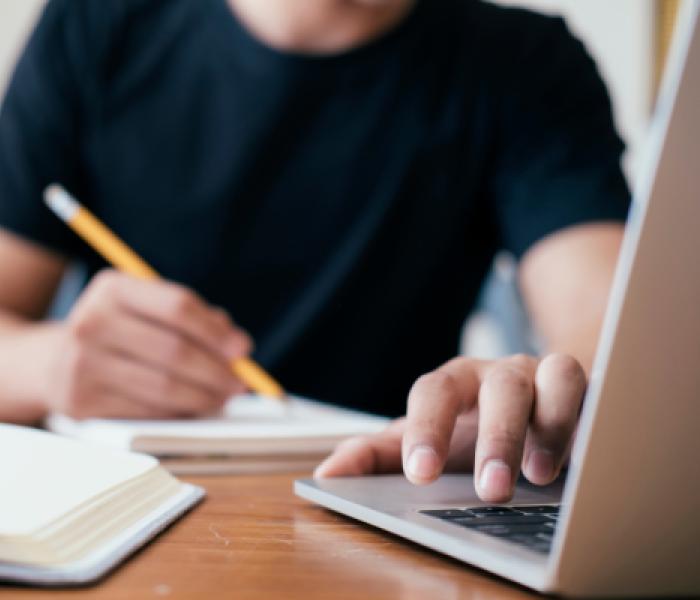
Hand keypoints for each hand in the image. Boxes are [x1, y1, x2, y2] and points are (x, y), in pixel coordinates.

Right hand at [41, 269, 250, 418]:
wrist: (52, 362)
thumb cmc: (120, 332)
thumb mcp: (147, 310)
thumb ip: (194, 319)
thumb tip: (236, 346)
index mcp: (113, 289)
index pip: (177, 307)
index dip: (216, 331)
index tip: (243, 349)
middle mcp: (92, 322)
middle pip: (174, 350)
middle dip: (217, 370)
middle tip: (241, 382)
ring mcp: (81, 364)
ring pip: (164, 386)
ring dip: (205, 397)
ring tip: (224, 397)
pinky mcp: (81, 402)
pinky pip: (147, 411)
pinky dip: (179, 412)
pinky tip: (194, 408)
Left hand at [315, 354, 585, 501]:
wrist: (527, 405)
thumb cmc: (469, 429)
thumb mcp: (424, 443)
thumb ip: (376, 456)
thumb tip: (326, 474)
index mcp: (453, 383)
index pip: (434, 392)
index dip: (426, 429)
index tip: (420, 473)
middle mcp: (498, 373)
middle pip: (497, 387)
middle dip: (495, 437)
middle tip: (489, 489)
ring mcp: (543, 374)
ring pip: (554, 375)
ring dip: (549, 424)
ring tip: (539, 475)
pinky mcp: (584, 385)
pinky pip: (591, 386)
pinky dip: (586, 416)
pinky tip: (581, 457)